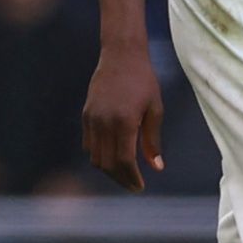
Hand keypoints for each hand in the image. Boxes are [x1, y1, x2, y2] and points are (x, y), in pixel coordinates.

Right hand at [81, 46, 164, 190]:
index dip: (132, 178)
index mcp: (125, 122)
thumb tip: (156, 168)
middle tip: (133, 185)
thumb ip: (153, 141)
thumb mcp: (155, 110)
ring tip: (123, 173)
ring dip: (108, 169)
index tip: (140, 187)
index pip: (125, 161)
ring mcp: (92, 118)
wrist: (121, 55)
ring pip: (95, 157)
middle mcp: (105, 122)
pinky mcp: (86, 114)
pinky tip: (112, 156)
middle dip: (121, 179)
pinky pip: (88, 144)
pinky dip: (98, 155)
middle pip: (108, 164)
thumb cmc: (144, 81)